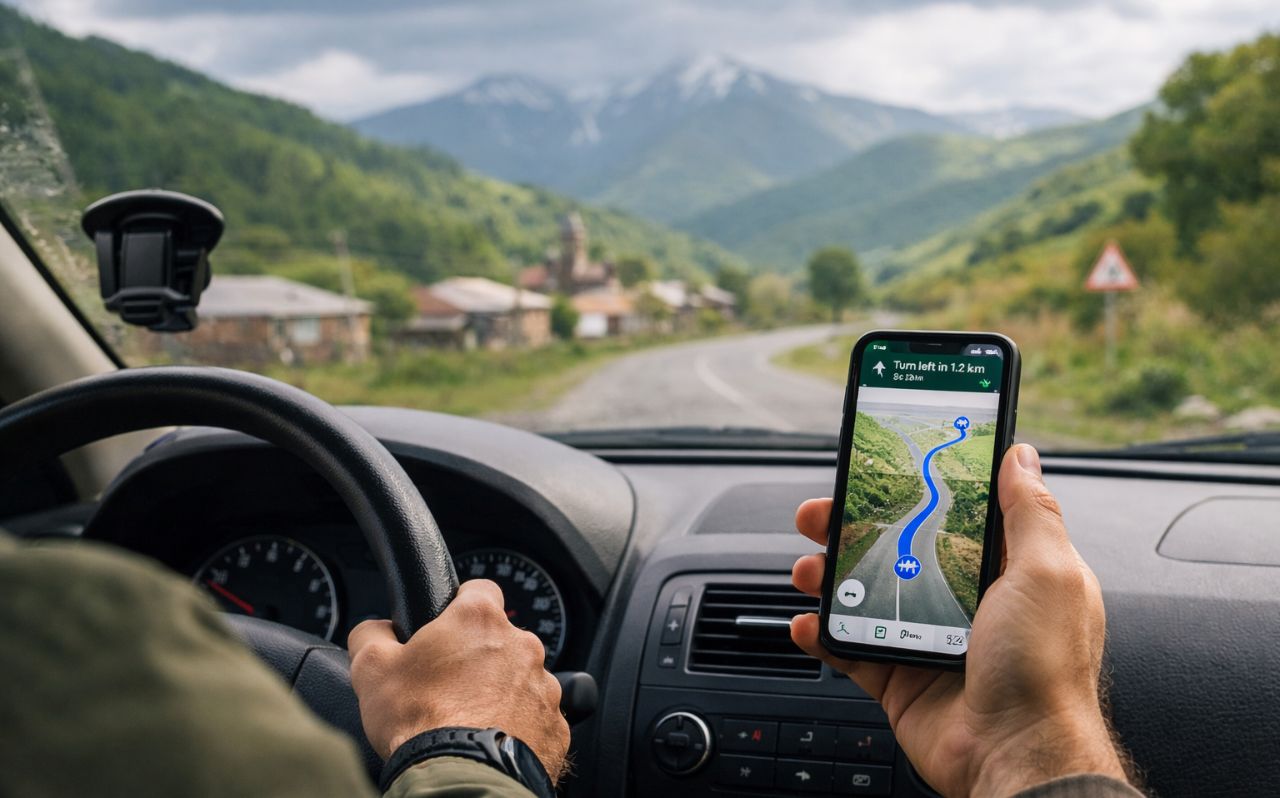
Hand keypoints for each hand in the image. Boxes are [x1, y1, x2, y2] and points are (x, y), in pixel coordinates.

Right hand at [348, 579, 569, 781]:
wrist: (459, 778)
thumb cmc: (419, 721)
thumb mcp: (372, 669)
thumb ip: (372, 635)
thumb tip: (376, 629)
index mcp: (480, 620)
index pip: (479, 590)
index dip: (459, 607)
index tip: (446, 627)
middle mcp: (522, 646)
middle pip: (501, 640)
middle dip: (478, 657)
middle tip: (448, 686)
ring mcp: (544, 687)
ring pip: (521, 680)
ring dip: (500, 693)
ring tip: (469, 719)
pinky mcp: (555, 726)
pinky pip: (535, 718)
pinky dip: (517, 727)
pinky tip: (491, 740)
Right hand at [790, 444, 1130, 797]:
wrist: (1017, 757)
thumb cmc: (1045, 670)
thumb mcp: (1049, 572)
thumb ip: (1030, 512)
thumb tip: (1021, 456)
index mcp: (1009, 573)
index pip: (955, 516)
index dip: (916, 491)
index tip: (882, 470)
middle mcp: (968, 604)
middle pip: (897, 549)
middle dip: (853, 528)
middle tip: (822, 513)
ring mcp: (930, 641)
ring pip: (866, 595)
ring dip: (829, 577)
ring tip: (809, 569)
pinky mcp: (901, 679)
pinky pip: (849, 649)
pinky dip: (822, 635)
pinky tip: (809, 622)